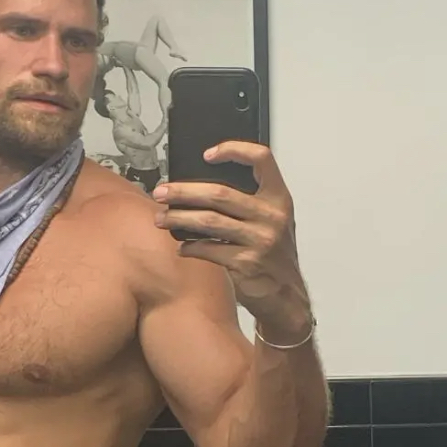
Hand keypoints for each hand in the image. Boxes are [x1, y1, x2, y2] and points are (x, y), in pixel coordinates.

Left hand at [153, 141, 311, 338]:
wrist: (286, 297)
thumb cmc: (272, 256)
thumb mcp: (271, 223)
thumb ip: (248, 204)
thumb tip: (197, 190)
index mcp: (279, 199)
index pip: (262, 159)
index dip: (234, 150)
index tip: (207, 155)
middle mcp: (271, 216)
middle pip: (219, 193)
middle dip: (183, 191)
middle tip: (160, 193)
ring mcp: (259, 240)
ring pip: (208, 221)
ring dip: (178, 218)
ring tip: (160, 219)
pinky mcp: (245, 264)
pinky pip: (208, 249)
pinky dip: (189, 247)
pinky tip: (180, 247)